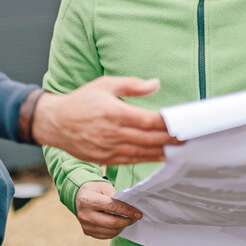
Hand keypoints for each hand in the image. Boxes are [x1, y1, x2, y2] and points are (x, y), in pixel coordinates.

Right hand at [33, 76, 179, 163]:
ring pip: (142, 153)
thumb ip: (132, 85)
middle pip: (148, 139)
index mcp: (114, 113)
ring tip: (182, 151)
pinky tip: (162, 158)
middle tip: (190, 139)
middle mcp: (112, 133)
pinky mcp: (105, 158)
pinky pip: (131, 161)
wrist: (55, 122)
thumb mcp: (105, 85)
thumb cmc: (82, 100)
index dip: (166, 125)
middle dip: (171, 140)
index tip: (183, 124)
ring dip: (163, 152)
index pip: (147, 121)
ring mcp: (108, 148)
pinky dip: (148, 160)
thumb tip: (156, 83)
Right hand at [74, 181, 140, 238]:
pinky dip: (115, 231)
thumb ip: (115, 197)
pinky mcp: (87, 232)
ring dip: (122, 227)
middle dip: (127, 221)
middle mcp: (85, 214)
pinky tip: (119, 225)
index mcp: (88, 200)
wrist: (78, 197)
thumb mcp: (104, 187)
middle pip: (111, 222)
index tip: (138, 213)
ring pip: (110, 231)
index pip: (112, 207)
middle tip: (135, 217)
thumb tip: (130, 208)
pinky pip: (105, 235)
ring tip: (128, 220)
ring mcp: (85, 225)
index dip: (127, 211)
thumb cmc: (94, 190)